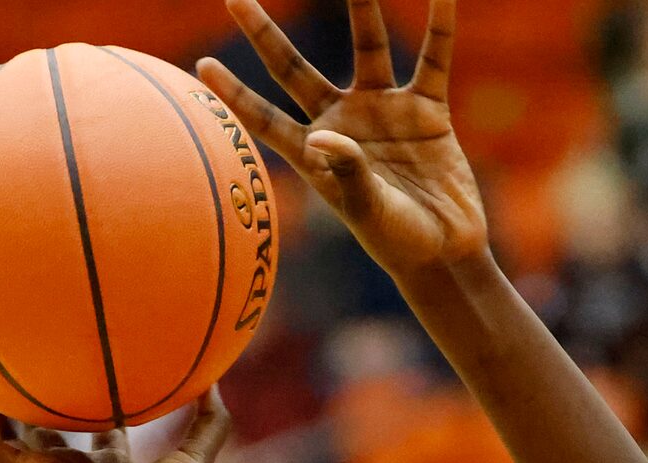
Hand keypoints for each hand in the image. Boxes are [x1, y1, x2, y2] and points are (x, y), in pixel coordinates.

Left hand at [195, 0, 486, 279]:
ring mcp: (383, 111)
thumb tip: (322, 138)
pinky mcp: (427, 110)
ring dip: (361, 9)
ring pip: (367, 48)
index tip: (202, 65)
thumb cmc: (398, 242)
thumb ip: (346, 175)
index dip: (234, 94)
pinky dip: (440, 27)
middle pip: (292, 68)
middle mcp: (342, 122)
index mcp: (314, 154)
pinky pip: (434, 60)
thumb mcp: (369, 214)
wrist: (445, 252)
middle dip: (264, 34)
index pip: (263, 118)